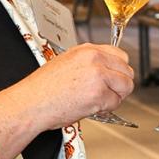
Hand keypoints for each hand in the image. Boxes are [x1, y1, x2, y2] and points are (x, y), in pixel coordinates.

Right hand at [0, 43, 133, 158]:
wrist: (31, 103)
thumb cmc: (43, 88)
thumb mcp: (66, 63)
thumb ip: (89, 63)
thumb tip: (107, 69)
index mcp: (86, 50)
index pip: (120, 55)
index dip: (119, 70)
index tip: (114, 78)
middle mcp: (94, 59)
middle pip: (127, 71)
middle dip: (120, 85)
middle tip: (106, 93)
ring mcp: (98, 76)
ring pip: (126, 86)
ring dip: (115, 97)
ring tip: (97, 100)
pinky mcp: (98, 94)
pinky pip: (115, 103)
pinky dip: (106, 109)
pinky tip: (90, 107)